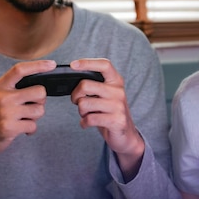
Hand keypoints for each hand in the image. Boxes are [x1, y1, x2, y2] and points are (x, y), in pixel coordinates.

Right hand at [0, 59, 56, 182]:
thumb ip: (13, 88)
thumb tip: (39, 83)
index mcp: (0, 86)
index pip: (20, 70)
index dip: (38, 65)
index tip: (52, 64)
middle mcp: (2, 97)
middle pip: (39, 91)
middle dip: (40, 101)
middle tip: (30, 108)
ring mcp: (5, 112)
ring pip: (39, 110)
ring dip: (35, 117)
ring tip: (23, 120)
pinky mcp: (9, 127)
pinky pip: (33, 126)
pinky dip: (30, 129)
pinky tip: (20, 130)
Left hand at [69, 58, 144, 180]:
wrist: (126, 135)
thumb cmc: (110, 112)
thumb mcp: (106, 95)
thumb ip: (95, 85)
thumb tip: (73, 78)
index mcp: (116, 81)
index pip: (104, 65)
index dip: (87, 63)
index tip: (73, 64)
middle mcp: (119, 91)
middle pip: (85, 85)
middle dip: (75, 95)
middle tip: (77, 101)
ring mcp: (118, 106)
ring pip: (84, 104)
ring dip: (81, 111)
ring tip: (87, 114)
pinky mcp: (116, 121)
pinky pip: (89, 119)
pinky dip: (84, 123)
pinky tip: (87, 123)